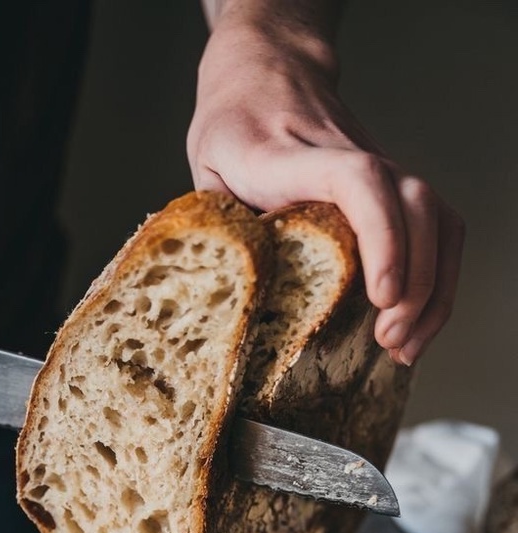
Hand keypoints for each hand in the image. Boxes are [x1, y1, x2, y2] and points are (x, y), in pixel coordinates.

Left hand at [187, 5, 463, 364]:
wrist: (266, 77)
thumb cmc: (231, 134)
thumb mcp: (205, 179)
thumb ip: (221, 234)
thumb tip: (231, 310)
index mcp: (287, 156)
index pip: (354, 179)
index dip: (378, 235)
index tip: (381, 293)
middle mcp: (348, 157)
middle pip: (411, 204)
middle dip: (414, 281)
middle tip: (389, 341)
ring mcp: (380, 169)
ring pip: (434, 218)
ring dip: (432, 289)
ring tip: (404, 347)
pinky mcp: (394, 189)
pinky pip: (436, 229)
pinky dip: (436, 281)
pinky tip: (414, 324)